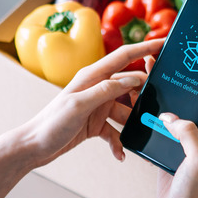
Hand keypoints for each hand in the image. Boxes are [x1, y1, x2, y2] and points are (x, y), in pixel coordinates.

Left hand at [22, 39, 163, 167]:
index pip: (124, 56)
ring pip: (126, 111)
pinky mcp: (96, 124)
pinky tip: (121, 154)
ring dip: (134, 124)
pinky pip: (116, 131)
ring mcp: (98, 106)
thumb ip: (107, 90)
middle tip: (160, 106)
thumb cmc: (51, 123)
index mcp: (92, 76)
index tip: (164, 43)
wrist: (33, 147)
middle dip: (145, 96)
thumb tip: (134, 79)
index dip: (145, 48)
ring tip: (142, 134)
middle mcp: (97, 88)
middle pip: (130, 85)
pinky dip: (119, 142)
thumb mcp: (80, 105)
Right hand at [145, 56, 197, 197]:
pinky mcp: (172, 149)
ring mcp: (189, 142)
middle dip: (185, 80)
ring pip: (177, 111)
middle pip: (196, 100)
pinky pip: (163, 126)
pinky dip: (154, 114)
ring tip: (151, 74)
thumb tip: (171, 117)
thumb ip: (188, 132)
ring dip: (165, 96)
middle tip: (172, 58)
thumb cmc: (197, 192)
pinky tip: (142, 101)